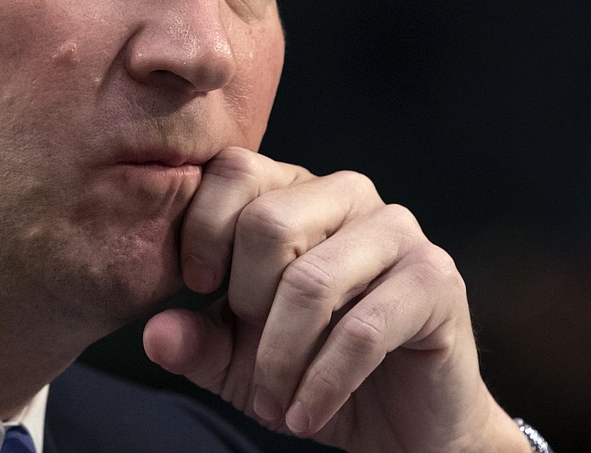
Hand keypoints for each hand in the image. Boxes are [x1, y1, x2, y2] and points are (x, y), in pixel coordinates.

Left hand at [142, 147, 528, 452]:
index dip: (203, 231)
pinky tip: (306, 415)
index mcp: (294, 190)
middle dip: (246, 304)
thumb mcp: (237, 358)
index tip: (199, 289)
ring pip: (311, 280)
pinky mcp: (435, 278)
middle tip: (252, 359)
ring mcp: (397, 230)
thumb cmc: (314, 368)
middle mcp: (347, 194)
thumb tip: (155, 335)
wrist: (404, 420)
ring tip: (274, 407)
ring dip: (281, 359)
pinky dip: (322, 384)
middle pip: (268, 223)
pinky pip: (362, 329)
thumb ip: (195, 339)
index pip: (234, 170)